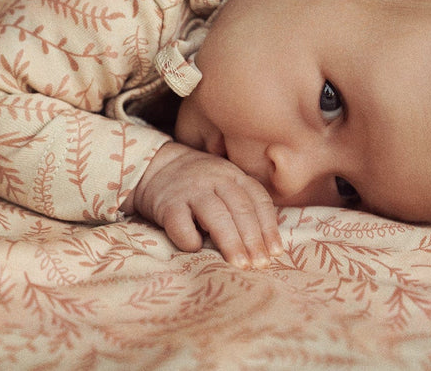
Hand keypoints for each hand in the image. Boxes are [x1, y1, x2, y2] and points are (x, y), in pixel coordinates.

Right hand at [125, 142, 283, 268]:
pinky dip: (190, 239)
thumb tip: (267, 247)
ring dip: (231, 242)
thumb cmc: (199, 185)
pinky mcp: (167, 204)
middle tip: (261, 265)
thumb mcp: (224, 183)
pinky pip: (180, 224)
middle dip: (253, 240)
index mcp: (233, 175)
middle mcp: (214, 179)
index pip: (258, 200)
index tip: (276, 252)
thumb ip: (243, 205)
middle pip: (240, 209)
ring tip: (240, 264)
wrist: (155, 166)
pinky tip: (197, 249)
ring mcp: (190, 190)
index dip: (269, 227)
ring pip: (216, 215)